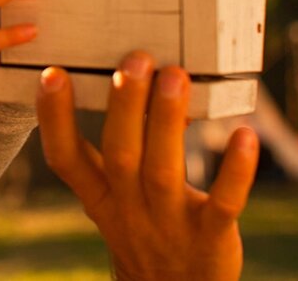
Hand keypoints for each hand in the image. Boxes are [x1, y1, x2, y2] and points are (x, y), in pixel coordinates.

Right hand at [36, 53, 258, 280]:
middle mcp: (129, 208)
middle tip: (135, 60)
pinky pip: (223, 203)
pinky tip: (245, 134)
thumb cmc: (144, 229)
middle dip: (124, 106)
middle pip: (120, 155)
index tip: (52, 74)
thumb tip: (120, 79)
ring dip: (167, 121)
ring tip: (175, 76)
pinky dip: (235, 171)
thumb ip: (113, 150)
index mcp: (99, 197)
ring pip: (163, 170)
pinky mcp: (212, 237)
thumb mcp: (112, 199)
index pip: (65, 158)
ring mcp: (169, 223)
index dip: (54, 118)